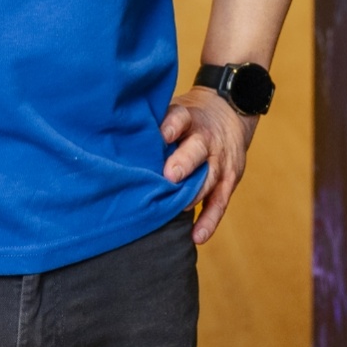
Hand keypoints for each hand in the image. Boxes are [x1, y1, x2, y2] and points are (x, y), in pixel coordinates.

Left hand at [160, 87, 257, 245]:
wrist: (229, 113)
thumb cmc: (189, 119)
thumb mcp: (176, 110)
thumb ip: (155, 124)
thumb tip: (116, 137)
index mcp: (188, 118)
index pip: (180, 118)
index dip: (171, 126)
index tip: (160, 136)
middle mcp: (205, 139)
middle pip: (197, 149)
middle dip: (184, 163)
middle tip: (169, 176)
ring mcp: (219, 161)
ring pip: (209, 178)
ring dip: (195, 194)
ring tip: (179, 209)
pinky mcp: (228, 181)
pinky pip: (219, 202)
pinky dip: (209, 220)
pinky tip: (197, 236)